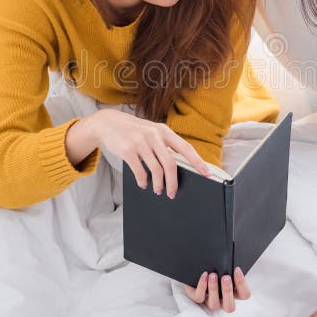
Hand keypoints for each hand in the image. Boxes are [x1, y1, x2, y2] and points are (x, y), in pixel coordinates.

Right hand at [68, 109, 210, 197]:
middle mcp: (154, 135)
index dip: (198, 162)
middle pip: (170, 164)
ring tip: (157, 190)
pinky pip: (140, 171)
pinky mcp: (128, 150)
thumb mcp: (152, 132)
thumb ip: (164, 145)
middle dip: (173, 182)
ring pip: (156, 170)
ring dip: (158, 184)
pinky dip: (143, 181)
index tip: (207, 173)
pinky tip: (143, 184)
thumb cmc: (134, 131)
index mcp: (164, 131)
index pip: (186, 148)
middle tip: (172, 193)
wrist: (108, 123)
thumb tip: (177, 167)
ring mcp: (141, 142)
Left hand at [183, 267, 250, 312]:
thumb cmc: (215, 267)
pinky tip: (204, 275)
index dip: (242, 284)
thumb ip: (231, 266)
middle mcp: (223, 300)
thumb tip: (233, 260)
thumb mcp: (225, 266)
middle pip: (230, 306)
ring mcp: (210, 300)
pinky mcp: (198, 297)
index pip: (244, 294)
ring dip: (214, 289)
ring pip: (214, 304)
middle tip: (226, 277)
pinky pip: (199, 297)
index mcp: (234, 292)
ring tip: (213, 275)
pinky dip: (202, 286)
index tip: (236, 269)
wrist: (197, 269)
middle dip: (228, 291)